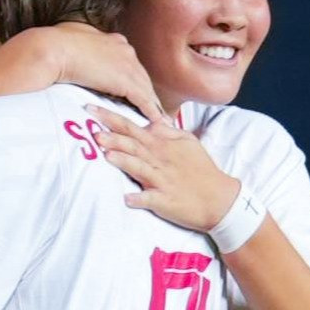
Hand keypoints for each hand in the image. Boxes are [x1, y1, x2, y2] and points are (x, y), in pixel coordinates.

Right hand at [20, 26, 165, 123]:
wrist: (54, 50)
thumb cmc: (55, 46)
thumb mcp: (73, 43)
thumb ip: (82, 49)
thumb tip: (74, 51)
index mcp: (113, 41)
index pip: (129, 63)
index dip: (133, 77)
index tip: (136, 87)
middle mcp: (125, 50)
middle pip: (141, 75)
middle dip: (148, 91)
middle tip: (155, 107)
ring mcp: (128, 65)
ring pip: (146, 88)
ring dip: (154, 105)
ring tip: (161, 118)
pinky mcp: (126, 81)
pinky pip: (144, 99)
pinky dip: (152, 111)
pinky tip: (157, 121)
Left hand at [89, 106, 240, 234]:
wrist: (219, 198)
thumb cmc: (201, 170)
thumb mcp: (187, 143)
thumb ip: (167, 131)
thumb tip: (151, 120)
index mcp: (161, 145)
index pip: (132, 127)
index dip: (111, 118)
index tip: (91, 109)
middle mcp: (159, 160)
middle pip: (132, 145)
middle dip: (112, 136)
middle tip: (92, 129)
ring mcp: (162, 180)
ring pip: (140, 168)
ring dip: (124, 161)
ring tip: (106, 155)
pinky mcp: (165, 200)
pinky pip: (150, 199)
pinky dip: (139, 198)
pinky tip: (128, 199)